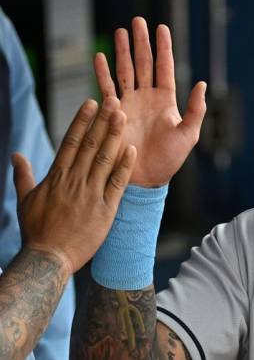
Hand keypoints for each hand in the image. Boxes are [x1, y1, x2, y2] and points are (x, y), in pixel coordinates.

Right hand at [14, 98, 136, 273]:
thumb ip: (23, 176)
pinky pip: (116, 184)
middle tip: (113, 100)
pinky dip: (124, 167)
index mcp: (56, 177)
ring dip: (114, 136)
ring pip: (104, 159)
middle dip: (102, 121)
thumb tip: (16, 155)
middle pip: (90, 145)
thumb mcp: (25, 200)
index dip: (81, 121)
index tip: (90, 103)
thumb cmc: (36, 231)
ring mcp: (90, 194)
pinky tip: (132, 150)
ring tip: (123, 116)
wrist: (49, 259)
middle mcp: (73, 181)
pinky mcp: (105, 210)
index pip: (70, 142)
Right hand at [94, 17, 206, 186]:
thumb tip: (202, 84)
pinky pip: (106, 88)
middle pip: (144, 63)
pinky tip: (99, 57)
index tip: (162, 27)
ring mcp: (129, 103)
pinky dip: (102, 73)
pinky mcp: (113, 113)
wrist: (145, 178)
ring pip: (125, 70)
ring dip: (122, 51)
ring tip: (120, 31)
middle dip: (141, 42)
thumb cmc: (170, 159)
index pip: (164, 67)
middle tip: (138, 20)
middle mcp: (147, 97)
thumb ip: (195, 109)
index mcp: (166, 100)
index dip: (163, 47)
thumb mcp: (189, 134)